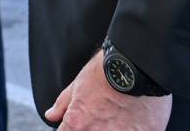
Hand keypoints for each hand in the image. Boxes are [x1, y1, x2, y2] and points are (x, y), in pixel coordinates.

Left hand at [45, 50, 170, 129]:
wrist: (137, 65)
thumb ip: (63, 104)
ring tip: (121, 115)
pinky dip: (136, 129)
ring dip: (115, 128)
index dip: (72, 128)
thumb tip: (52, 115)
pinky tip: (136, 118)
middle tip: (103, 115)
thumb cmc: (106, 72)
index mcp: (78, 123)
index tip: (79, 124)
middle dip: (94, 128)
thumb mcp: (78, 84)